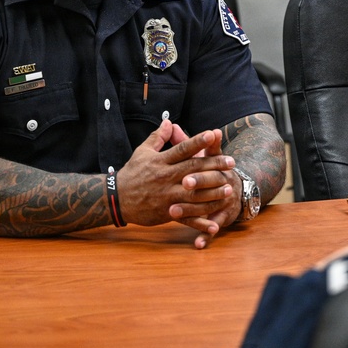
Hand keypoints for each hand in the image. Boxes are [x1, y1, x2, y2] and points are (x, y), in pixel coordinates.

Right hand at [115, 120, 236, 239]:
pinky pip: (186, 218)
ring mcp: (166, 196)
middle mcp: (165, 177)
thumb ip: (158, 137)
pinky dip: (200, 223)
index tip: (213, 134)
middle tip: (231, 162)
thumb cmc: (132, 173)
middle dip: (213, 166)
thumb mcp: (142, 152)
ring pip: (193, 195)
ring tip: (229, 189)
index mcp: (161, 161)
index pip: (182, 149)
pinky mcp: (166, 212)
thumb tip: (168, 121)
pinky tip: (214, 225)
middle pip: (193, 170)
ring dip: (212, 193)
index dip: (197, 141)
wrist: (116, 199)